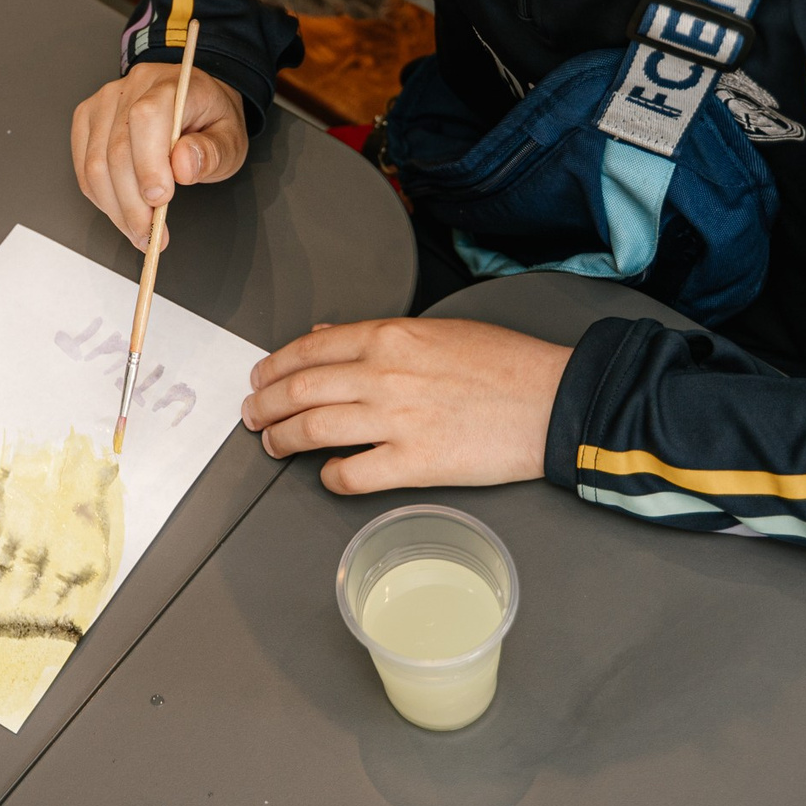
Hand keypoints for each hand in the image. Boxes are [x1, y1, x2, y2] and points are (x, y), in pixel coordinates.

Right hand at [71, 60, 250, 249]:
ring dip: (115, 208)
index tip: (161, 201)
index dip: (147, 164)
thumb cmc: (210, 120)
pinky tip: (122, 212)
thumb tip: (183, 167)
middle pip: (116, 149)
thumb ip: (213, 152)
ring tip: (138, 232)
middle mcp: (132, 88)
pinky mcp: (88, 119)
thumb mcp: (230, 138)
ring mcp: (104, 103)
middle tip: (151, 235)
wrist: (194, 100)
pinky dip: (101, 197)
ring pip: (95, 163)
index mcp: (170, 86)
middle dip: (132, 202)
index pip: (146, 119)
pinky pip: (83, 166)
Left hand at [241, 318, 570, 492]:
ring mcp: (396, 420)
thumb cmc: (504, 363)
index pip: (307, 351)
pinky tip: (328, 474)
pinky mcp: (416, 464)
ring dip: (282, 439)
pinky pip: (352, 473)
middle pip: (299, 390)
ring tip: (272, 445)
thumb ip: (375, 335)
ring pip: (312, 429)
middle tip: (252, 416)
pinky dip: (330, 475)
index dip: (273, 367)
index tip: (259, 379)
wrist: (553, 400)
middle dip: (264, 405)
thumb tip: (327, 337)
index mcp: (388, 337)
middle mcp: (383, 375)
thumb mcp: (435, 329)